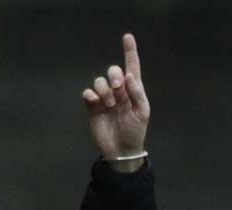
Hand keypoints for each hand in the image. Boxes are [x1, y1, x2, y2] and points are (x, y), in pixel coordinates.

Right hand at [83, 32, 150, 170]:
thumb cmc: (135, 132)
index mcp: (133, 90)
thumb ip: (137, 93)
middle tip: (117, 88)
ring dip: (104, 89)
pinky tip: (95, 102)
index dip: (130, 51)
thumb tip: (129, 76)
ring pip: (100, 81)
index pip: (132, 66)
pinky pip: (88, 93)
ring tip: (109, 104)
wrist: (121, 150)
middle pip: (113, 71)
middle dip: (114, 75)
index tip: (127, 37)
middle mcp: (119, 91)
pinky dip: (90, 94)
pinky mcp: (93, 108)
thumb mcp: (142, 112)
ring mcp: (105, 99)